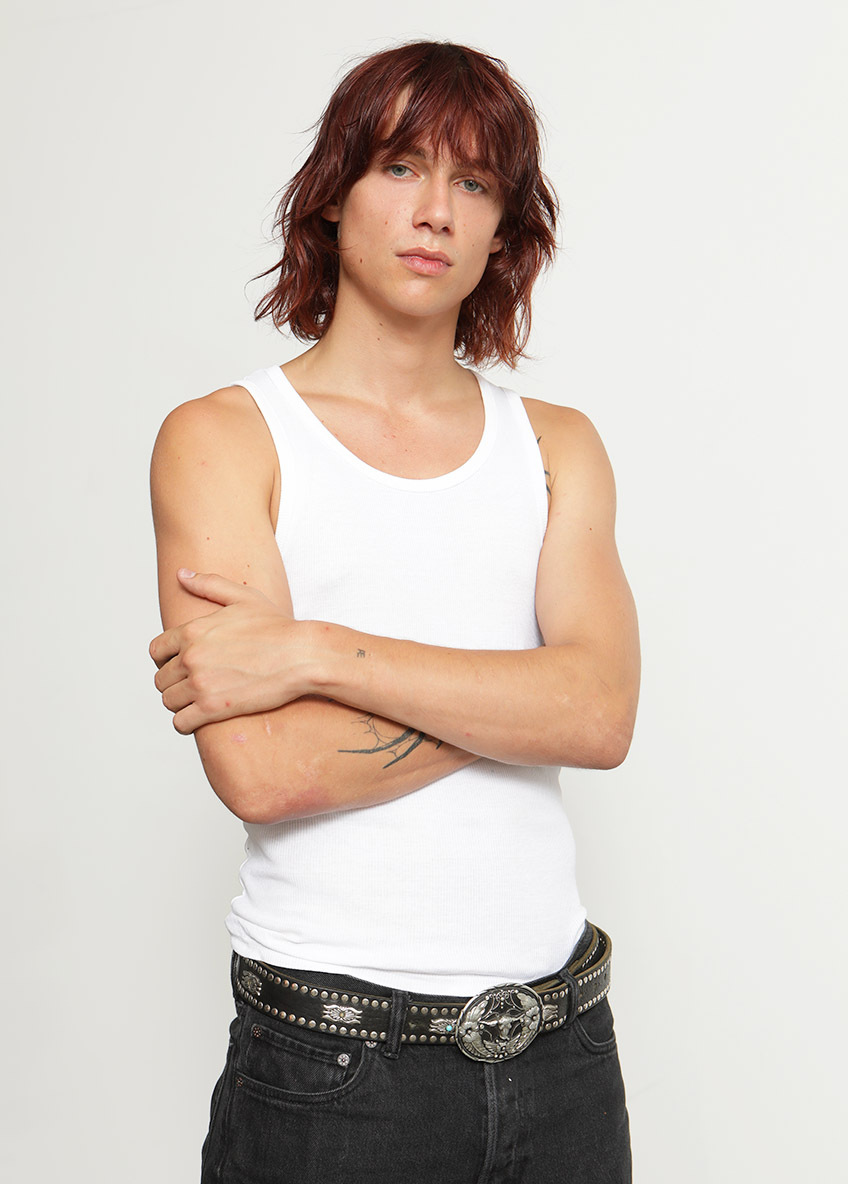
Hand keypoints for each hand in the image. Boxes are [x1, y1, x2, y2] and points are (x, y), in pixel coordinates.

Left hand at [149, 569, 314, 733]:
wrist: (302, 656)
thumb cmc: (278, 627)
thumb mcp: (243, 597)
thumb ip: (208, 584)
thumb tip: (181, 573)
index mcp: (192, 630)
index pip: (156, 651)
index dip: (165, 660)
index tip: (179, 666)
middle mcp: (190, 657)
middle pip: (160, 679)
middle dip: (174, 683)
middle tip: (193, 686)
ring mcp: (200, 684)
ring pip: (168, 701)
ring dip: (180, 704)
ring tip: (197, 702)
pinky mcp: (213, 708)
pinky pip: (180, 723)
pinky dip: (186, 723)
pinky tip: (199, 718)